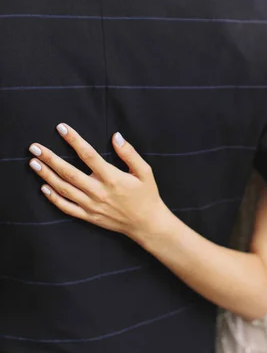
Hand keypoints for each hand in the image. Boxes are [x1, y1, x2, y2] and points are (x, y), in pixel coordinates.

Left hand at [28, 125, 167, 241]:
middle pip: (68, 172)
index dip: (74, 140)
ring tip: (33, 163)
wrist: (147, 224)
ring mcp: (91, 205)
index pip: (88, 154)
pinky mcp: (88, 216)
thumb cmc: (147, 195)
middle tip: (34, 147)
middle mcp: (98, 191)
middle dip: (49, 158)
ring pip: (63, 189)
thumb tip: (116, 136)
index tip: (61, 128)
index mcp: (112, 177)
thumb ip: (129, 153)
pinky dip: (53, 198)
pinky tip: (43, 187)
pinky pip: (66, 208)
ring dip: (46, 175)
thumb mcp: (145, 171)